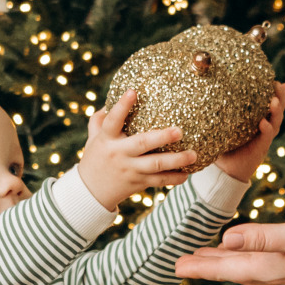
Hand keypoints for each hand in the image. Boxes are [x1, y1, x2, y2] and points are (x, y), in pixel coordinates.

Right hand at [77, 89, 198, 207]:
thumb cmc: (95, 159)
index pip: (113, 120)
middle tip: (180, 131)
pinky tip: (187, 174)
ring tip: (193, 155)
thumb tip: (111, 100)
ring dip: (176, 160)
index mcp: (106, 139)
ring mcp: (130, 169)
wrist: (91, 192)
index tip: (133, 92)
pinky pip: (159, 181)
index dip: (122, 106)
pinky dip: (174, 178)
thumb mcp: (93, 138)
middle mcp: (119, 154)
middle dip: (162, 137)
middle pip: (142, 144)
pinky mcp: (138, 182)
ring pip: (156, 165)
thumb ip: (100, 120)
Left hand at [174, 209, 284, 284]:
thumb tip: (227, 240)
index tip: (173, 266)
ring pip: (243, 267)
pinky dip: (242, 257)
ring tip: (201, 257)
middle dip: (204, 267)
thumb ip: (262, 238)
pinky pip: (259, 261)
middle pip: (230, 271)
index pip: (225, 268)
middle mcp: (274, 272)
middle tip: (177, 264)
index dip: (199, 266)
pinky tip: (242, 249)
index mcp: (270, 267)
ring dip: (221, 263)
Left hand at [213, 82, 284, 182]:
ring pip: (275, 122)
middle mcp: (264, 127)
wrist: (225, 171)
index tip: (276, 81)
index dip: (277, 92)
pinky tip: (264, 123)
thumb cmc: (224, 145)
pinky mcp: (260, 149)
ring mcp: (264, 138)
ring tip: (274, 101)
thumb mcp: (225, 125)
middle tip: (278, 86)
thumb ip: (224, 111)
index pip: (271, 103)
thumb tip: (215, 91)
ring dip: (276, 112)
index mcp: (258, 119)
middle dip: (281, 98)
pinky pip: (266, 138)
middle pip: (278, 110)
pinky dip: (266, 130)